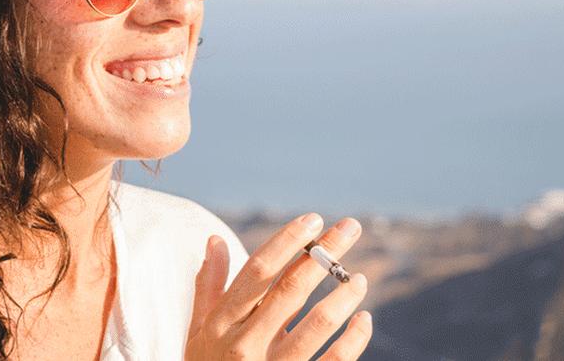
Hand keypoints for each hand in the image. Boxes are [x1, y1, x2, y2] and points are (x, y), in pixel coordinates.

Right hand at [186, 214, 370, 359]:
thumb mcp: (199, 331)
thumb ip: (209, 286)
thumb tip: (214, 239)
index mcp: (222, 323)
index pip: (257, 271)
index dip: (286, 241)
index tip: (312, 220)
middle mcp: (245, 343)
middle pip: (292, 287)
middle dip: (325, 253)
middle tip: (350, 228)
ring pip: (317, 323)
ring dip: (344, 295)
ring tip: (360, 278)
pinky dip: (354, 338)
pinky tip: (364, 318)